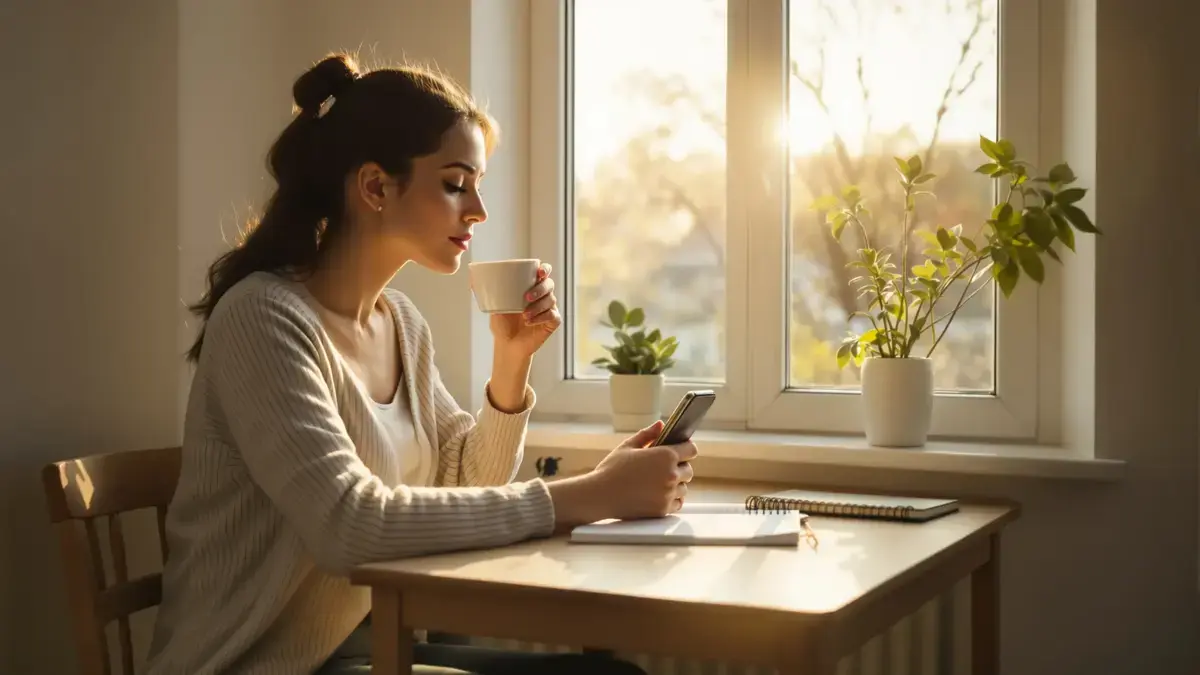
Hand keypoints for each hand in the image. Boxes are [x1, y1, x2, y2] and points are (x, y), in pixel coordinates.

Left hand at [490, 263, 561, 357]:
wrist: (507, 345)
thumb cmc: (502, 324)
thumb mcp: (493, 306)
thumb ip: (487, 293)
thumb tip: (471, 281)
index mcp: (530, 287)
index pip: (543, 272)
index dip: (544, 269)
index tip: (539, 272)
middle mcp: (542, 296)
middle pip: (549, 284)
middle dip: (540, 289)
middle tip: (526, 297)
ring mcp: (549, 309)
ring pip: (550, 300)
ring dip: (537, 307)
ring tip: (524, 316)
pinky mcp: (552, 322)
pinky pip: (553, 316)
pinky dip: (541, 318)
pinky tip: (529, 323)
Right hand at [546, 420, 696, 527]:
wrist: (600, 495)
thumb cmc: (611, 469)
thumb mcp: (628, 446)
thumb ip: (647, 434)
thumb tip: (661, 425)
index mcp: (665, 456)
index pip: (691, 449)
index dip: (685, 449)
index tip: (680, 451)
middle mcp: (671, 475)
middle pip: (689, 470)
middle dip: (679, 467)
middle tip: (662, 468)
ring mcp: (668, 494)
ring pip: (683, 488)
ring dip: (675, 485)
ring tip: (657, 483)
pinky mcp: (663, 509)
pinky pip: (677, 503)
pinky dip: (671, 499)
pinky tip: (657, 494)